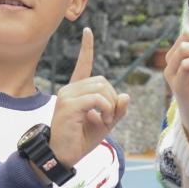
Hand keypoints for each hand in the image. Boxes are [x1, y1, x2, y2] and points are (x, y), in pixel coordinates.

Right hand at [49, 28, 129, 167]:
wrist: (62, 156)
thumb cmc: (81, 139)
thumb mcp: (105, 123)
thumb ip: (116, 110)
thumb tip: (126, 96)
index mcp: (76, 91)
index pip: (82, 65)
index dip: (87, 48)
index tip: (87, 32)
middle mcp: (69, 90)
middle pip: (102, 81)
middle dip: (112, 98)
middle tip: (110, 117)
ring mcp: (67, 96)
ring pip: (101, 88)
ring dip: (110, 105)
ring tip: (106, 121)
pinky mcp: (68, 105)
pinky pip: (96, 99)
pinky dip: (105, 109)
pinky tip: (102, 120)